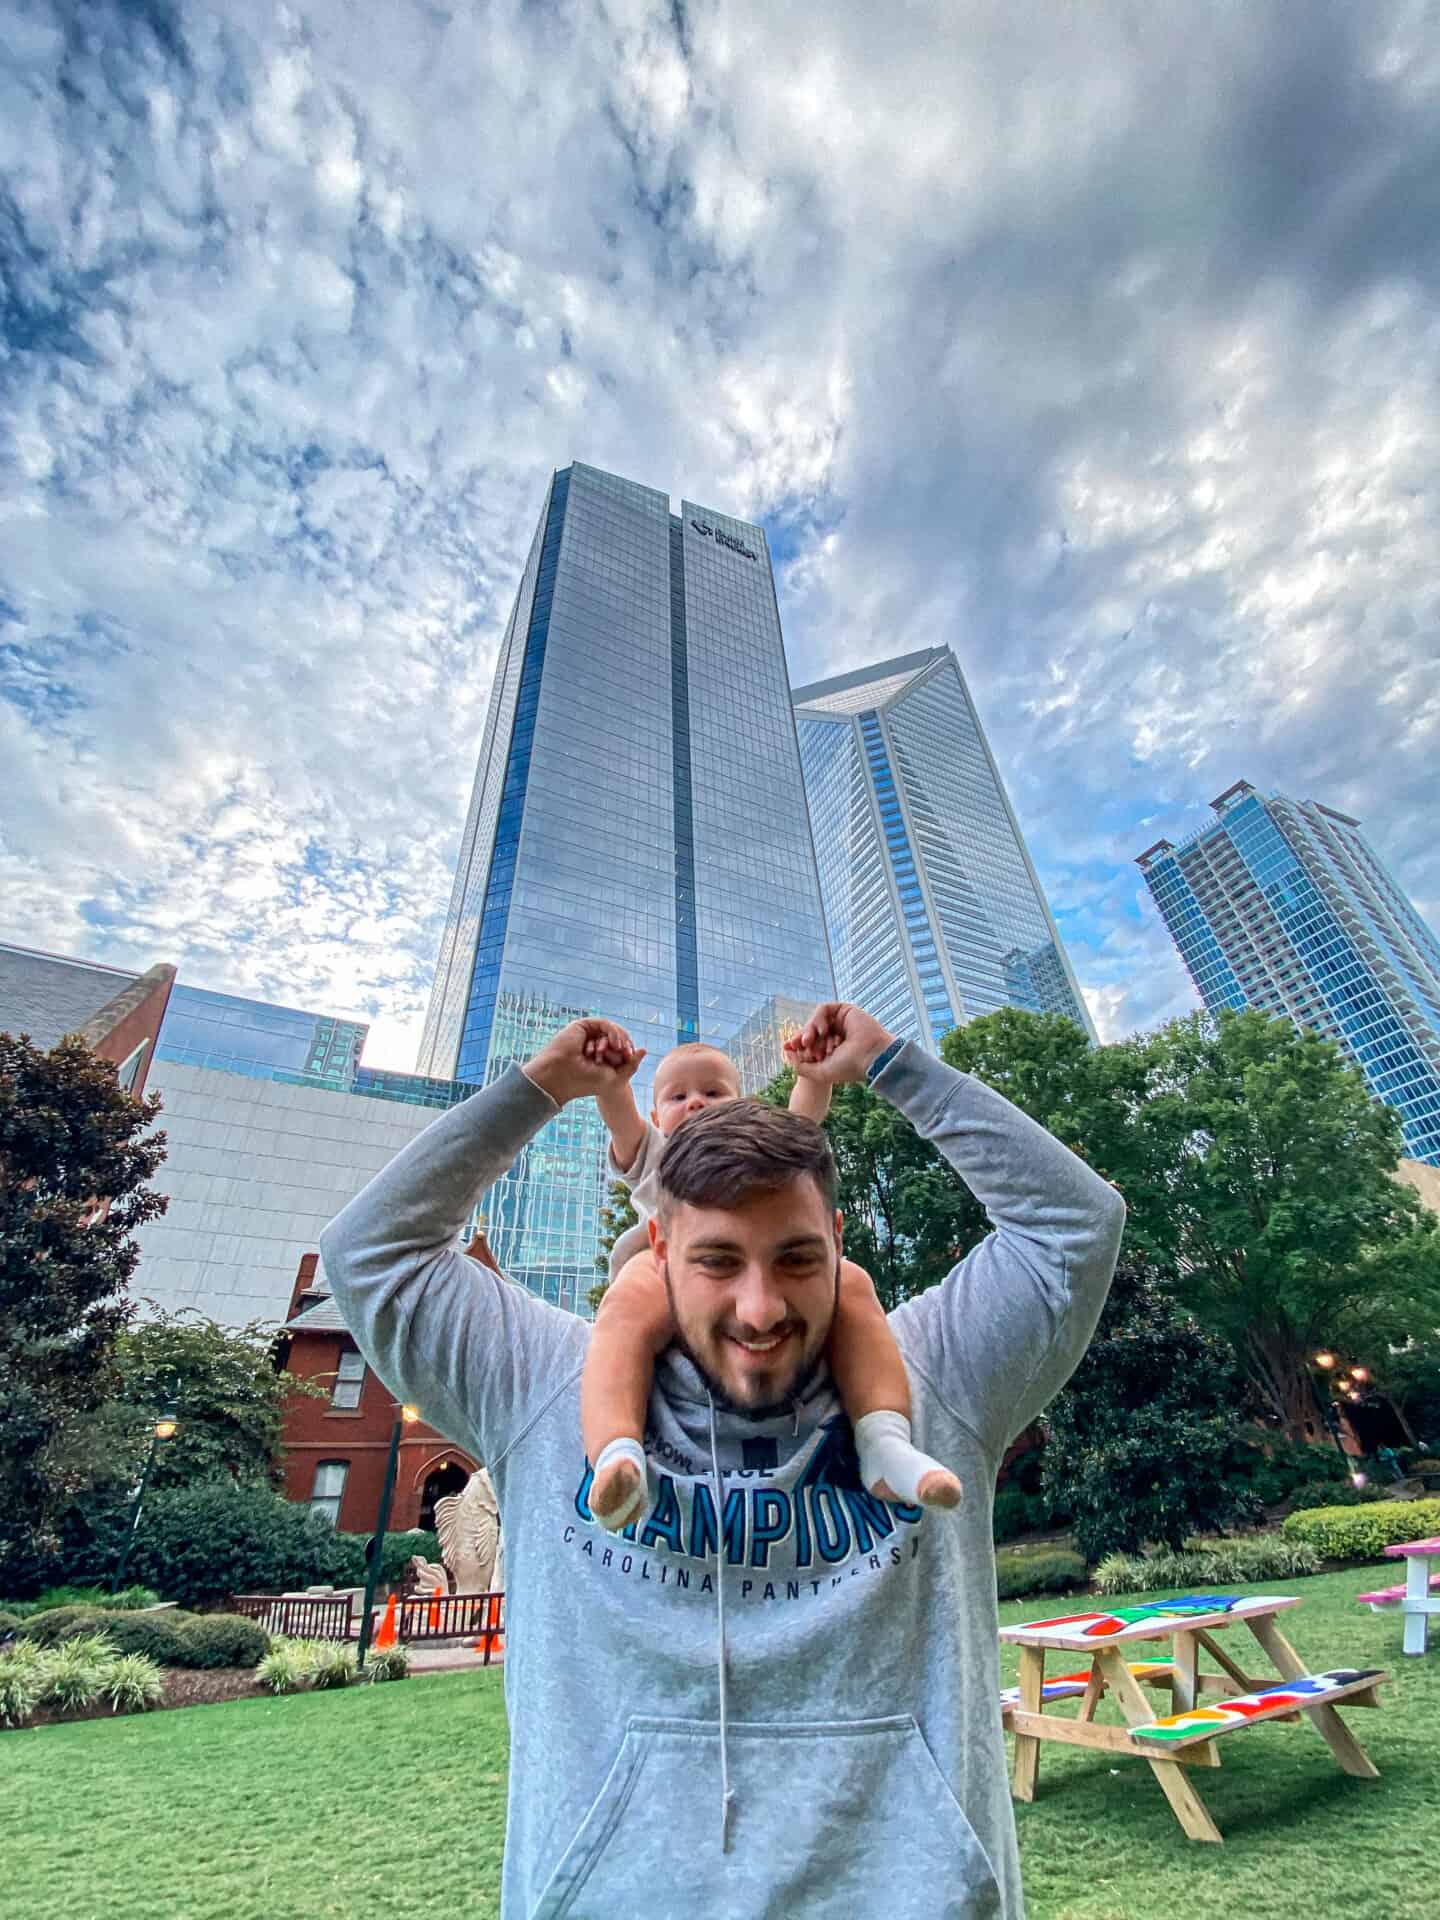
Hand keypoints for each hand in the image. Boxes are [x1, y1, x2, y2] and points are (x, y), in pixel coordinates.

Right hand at [524, 1019, 645, 1107]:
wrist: (563, 1077)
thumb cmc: (586, 1082)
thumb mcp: (616, 1077)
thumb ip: (631, 1065)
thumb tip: (644, 1049)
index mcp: (599, 1058)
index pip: (621, 1048)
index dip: (628, 1051)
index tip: (628, 1058)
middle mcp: (593, 1045)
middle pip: (618, 1038)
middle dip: (623, 1045)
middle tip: (624, 1053)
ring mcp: (588, 1035)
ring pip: (612, 1030)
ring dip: (618, 1039)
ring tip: (617, 1048)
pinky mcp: (582, 1026)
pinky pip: (605, 1024)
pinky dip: (613, 1031)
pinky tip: (615, 1042)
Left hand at [784, 1002, 894, 1085]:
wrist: (871, 1058)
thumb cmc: (848, 1067)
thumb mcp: (818, 1072)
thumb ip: (799, 1066)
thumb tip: (786, 1051)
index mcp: (831, 1049)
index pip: (809, 1041)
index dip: (797, 1042)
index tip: (786, 1046)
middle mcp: (836, 1034)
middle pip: (811, 1029)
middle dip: (802, 1036)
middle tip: (799, 1044)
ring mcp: (841, 1022)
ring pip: (816, 1019)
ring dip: (810, 1028)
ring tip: (810, 1040)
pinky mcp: (846, 1010)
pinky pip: (824, 1009)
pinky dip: (818, 1018)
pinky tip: (821, 1031)